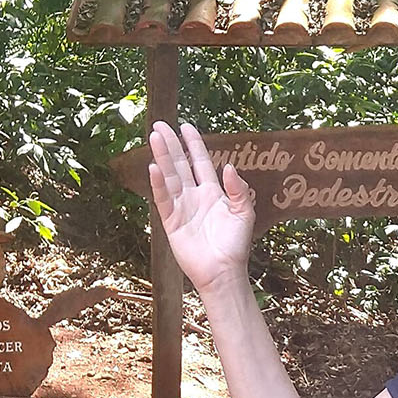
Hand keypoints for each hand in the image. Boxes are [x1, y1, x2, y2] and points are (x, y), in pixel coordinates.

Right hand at [148, 120, 255, 290]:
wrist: (223, 271)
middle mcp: (194, 197)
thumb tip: (229, 167)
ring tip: (155, 137)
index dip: (193, 144)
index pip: (200, 162)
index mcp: (212, 192)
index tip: (185, 127)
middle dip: (171, 145)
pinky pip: (163, 199)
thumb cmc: (235, 245)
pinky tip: (153, 168)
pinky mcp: (171, 222)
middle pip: (180, 165)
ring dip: (162, 157)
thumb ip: (237, 189)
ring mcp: (181, 208)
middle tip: (161, 125)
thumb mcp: (243, 213)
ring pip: (169, 177)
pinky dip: (158, 184)